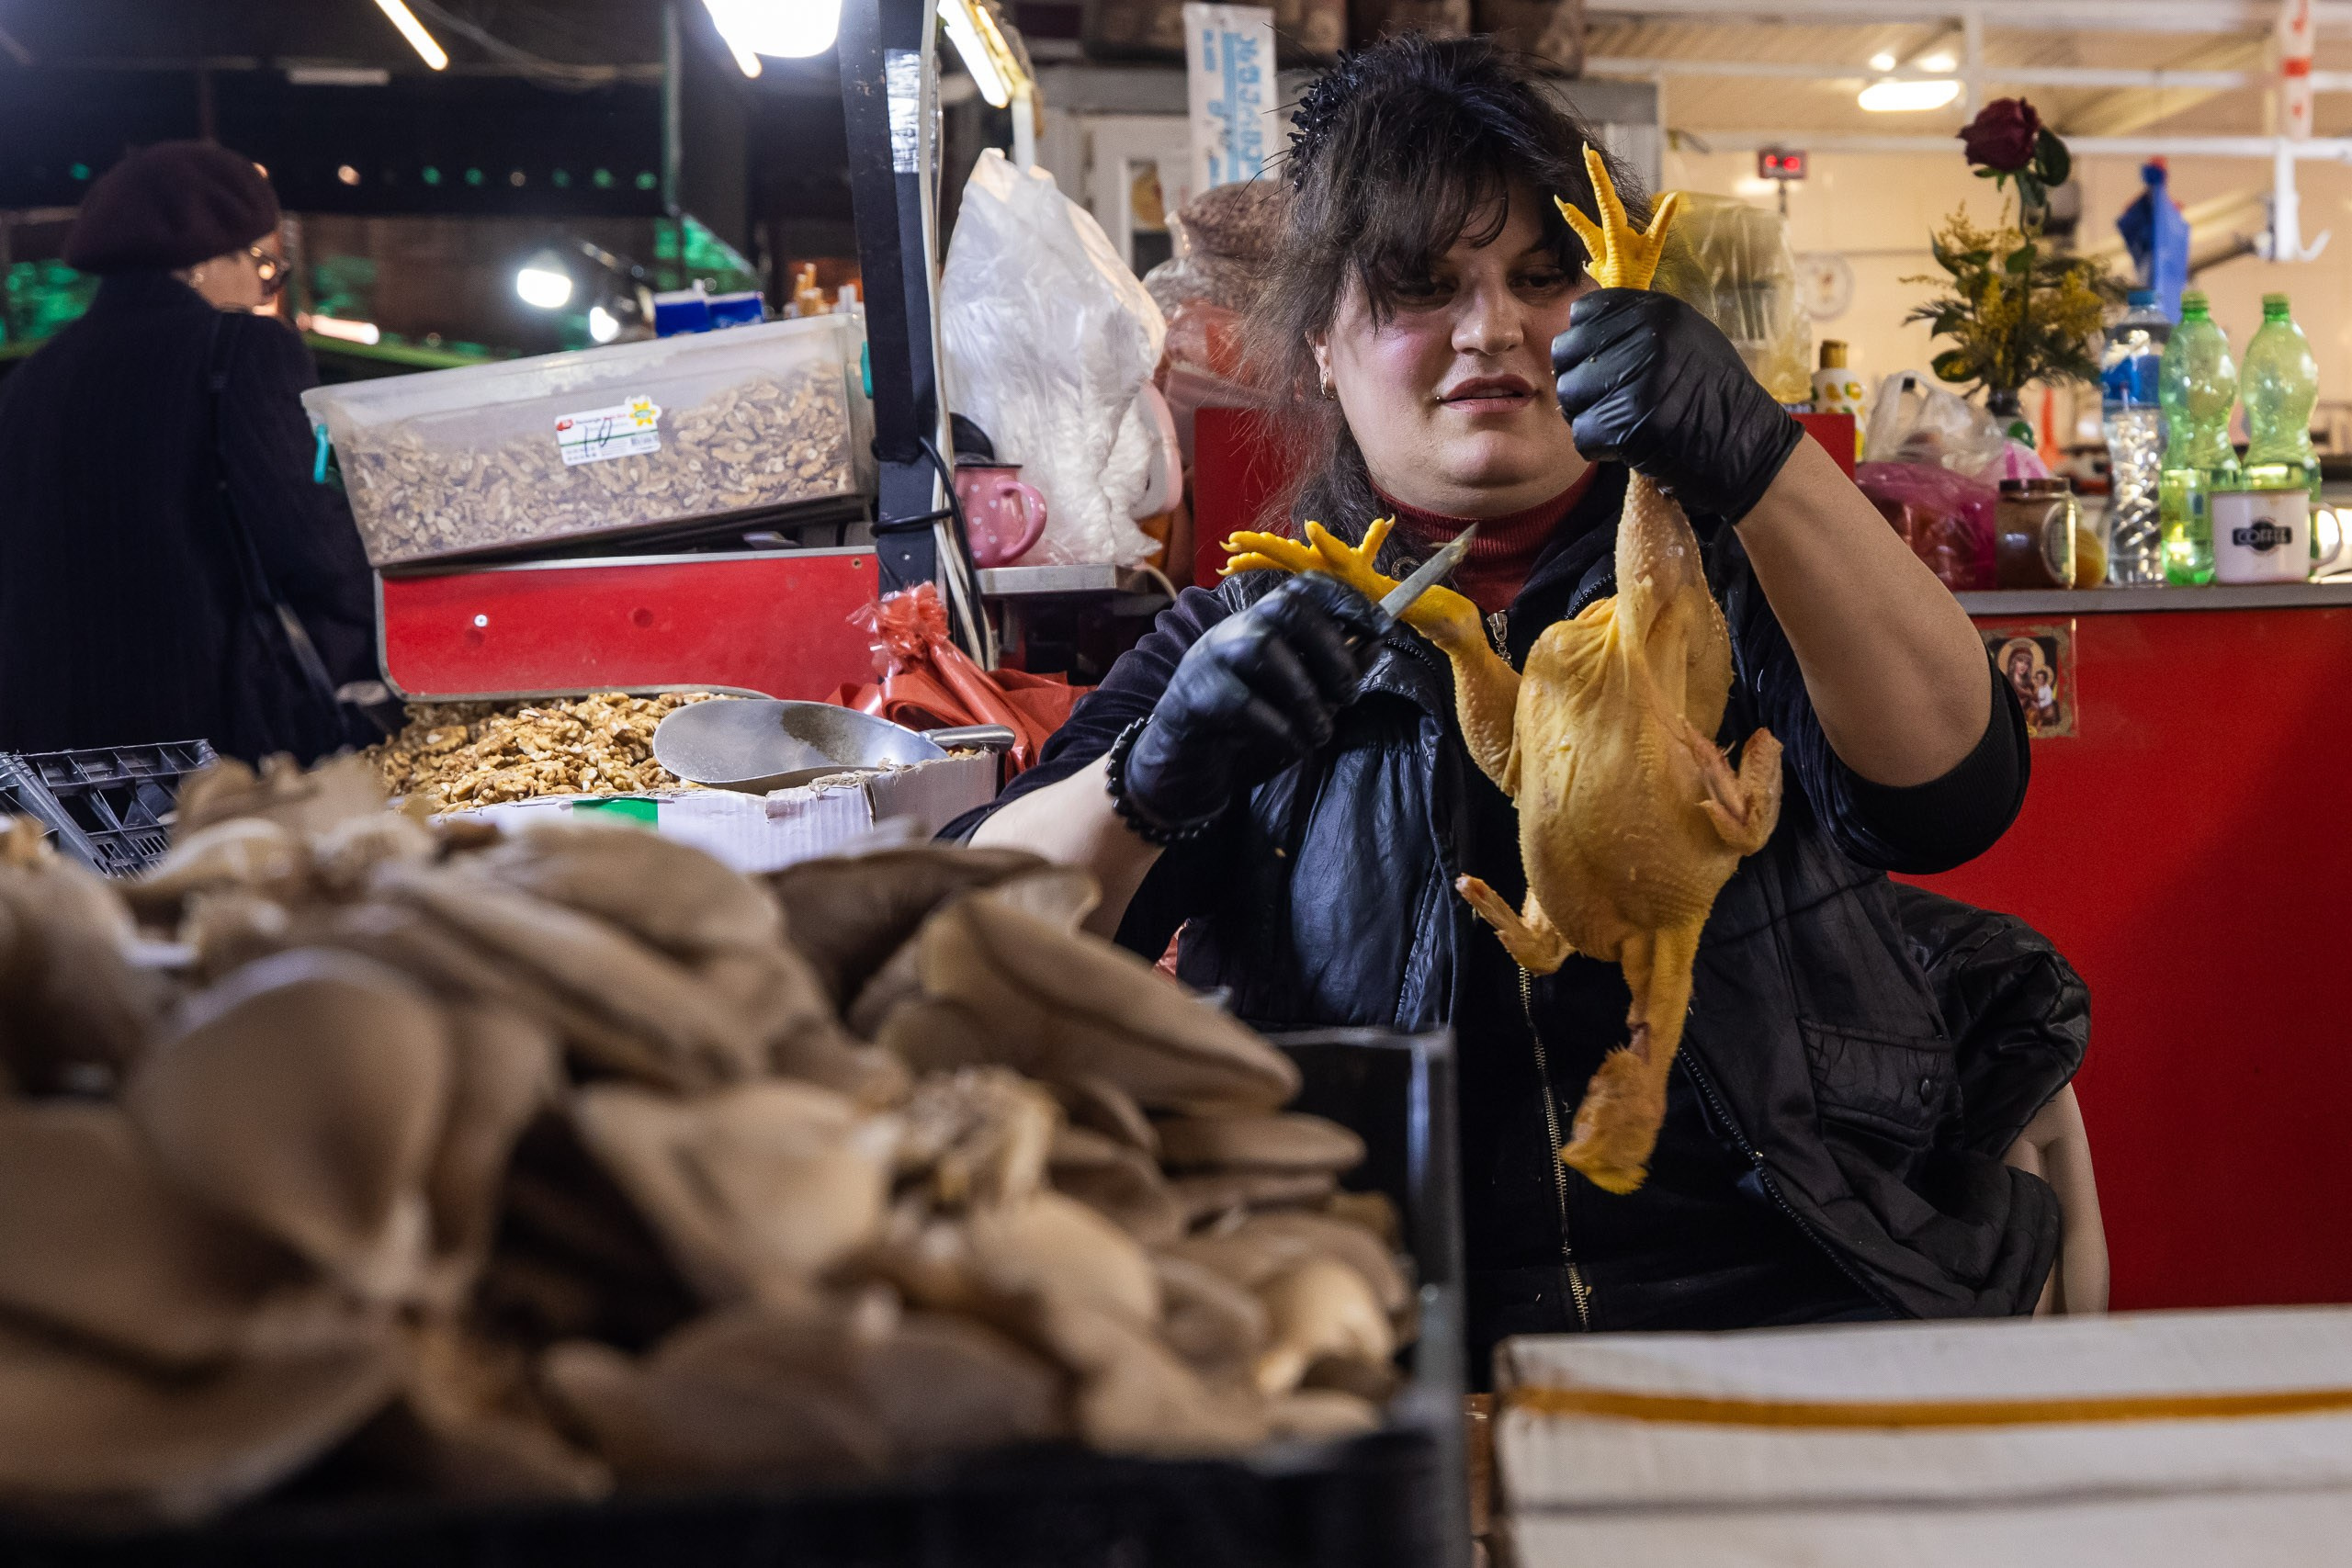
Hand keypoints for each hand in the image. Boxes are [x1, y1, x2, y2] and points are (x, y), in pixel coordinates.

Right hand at [1121, 574, 1384, 831]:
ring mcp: (1209, 658)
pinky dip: (1280, 728)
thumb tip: (1375, 645)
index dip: (1349, 601)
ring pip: (1263, 647)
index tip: (1383, 629)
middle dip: (1331, 648)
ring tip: (1321, 732)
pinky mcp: (1193, 697)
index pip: (1306, 588)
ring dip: (1306, 695)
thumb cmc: (1246, 731)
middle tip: (1348, 693)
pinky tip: (1293, 746)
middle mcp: (1235, 630)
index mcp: (1263, 624)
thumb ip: (1332, 675)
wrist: (1183, 769)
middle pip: (1287, 606)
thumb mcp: (1299, 701)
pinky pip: (1243, 702)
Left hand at [1552, 289, 1803, 522]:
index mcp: (1658, 311)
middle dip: (1580, 383)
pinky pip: (1582, 434)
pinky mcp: (1630, 423)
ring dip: (1586, 417)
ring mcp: (1638, 379)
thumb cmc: (1715, 397)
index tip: (1602, 366)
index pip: (1584, 313)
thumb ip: (1637, 330)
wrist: (1750, 448)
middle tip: (1606, 404)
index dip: (1584, 345)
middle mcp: (1646, 337)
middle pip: (1567, 355)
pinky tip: (1625, 448)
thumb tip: (1579, 330)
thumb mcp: (1686, 339)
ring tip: (1619, 426)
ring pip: (1569, 395)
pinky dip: (1597, 448)